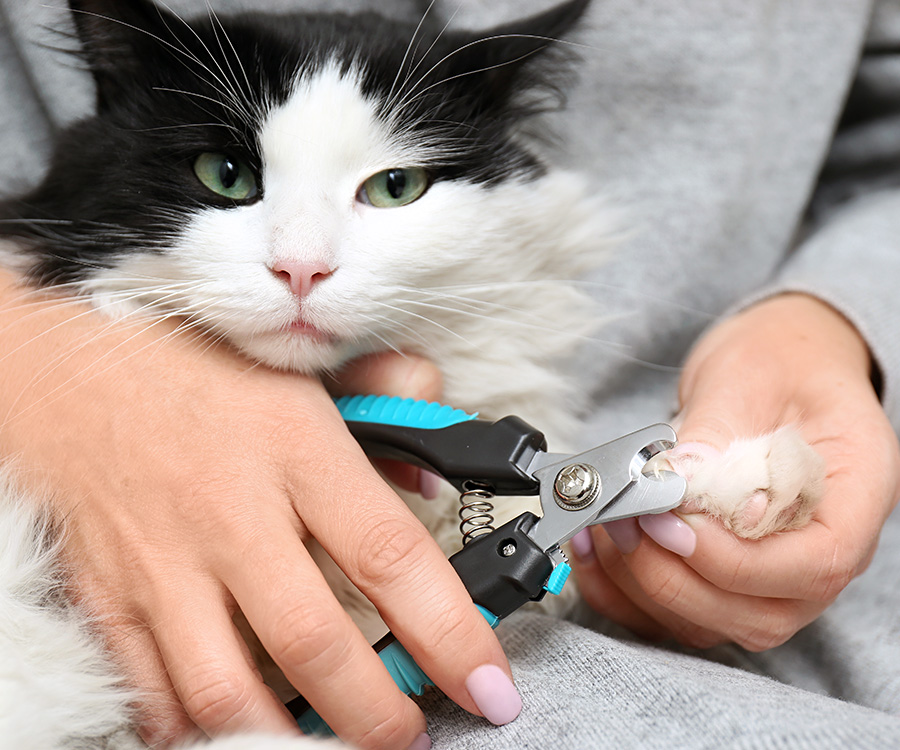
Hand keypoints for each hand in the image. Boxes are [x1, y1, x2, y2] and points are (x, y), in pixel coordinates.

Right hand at [0, 270, 519, 748]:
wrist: (73, 365)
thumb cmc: (199, 366)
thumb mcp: (306, 365)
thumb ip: (391, 402)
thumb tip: (435, 473)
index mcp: (296, 448)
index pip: (391, 557)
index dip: (451, 634)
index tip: (490, 685)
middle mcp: (232, 513)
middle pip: (316, 644)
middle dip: (379, 714)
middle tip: (415, 734)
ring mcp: (165, 563)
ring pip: (228, 690)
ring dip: (291, 738)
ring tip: (336, 746)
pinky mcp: (111, 595)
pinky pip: (154, 691)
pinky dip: (201, 728)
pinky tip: (243, 728)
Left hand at [571, 293, 899, 649]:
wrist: (774, 363)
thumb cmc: (778, 361)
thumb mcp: (749, 376)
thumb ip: (716, 432)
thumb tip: (678, 481)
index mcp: (854, 494)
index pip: (815, 565)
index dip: (736, 560)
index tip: (673, 521)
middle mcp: (820, 549)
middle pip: (760, 615)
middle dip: (676, 577)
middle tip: (627, 521)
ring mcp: (772, 573)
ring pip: (712, 623)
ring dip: (643, 587)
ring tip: (605, 527)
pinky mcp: (723, 575)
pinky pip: (675, 612)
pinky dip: (625, 593)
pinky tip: (592, 551)